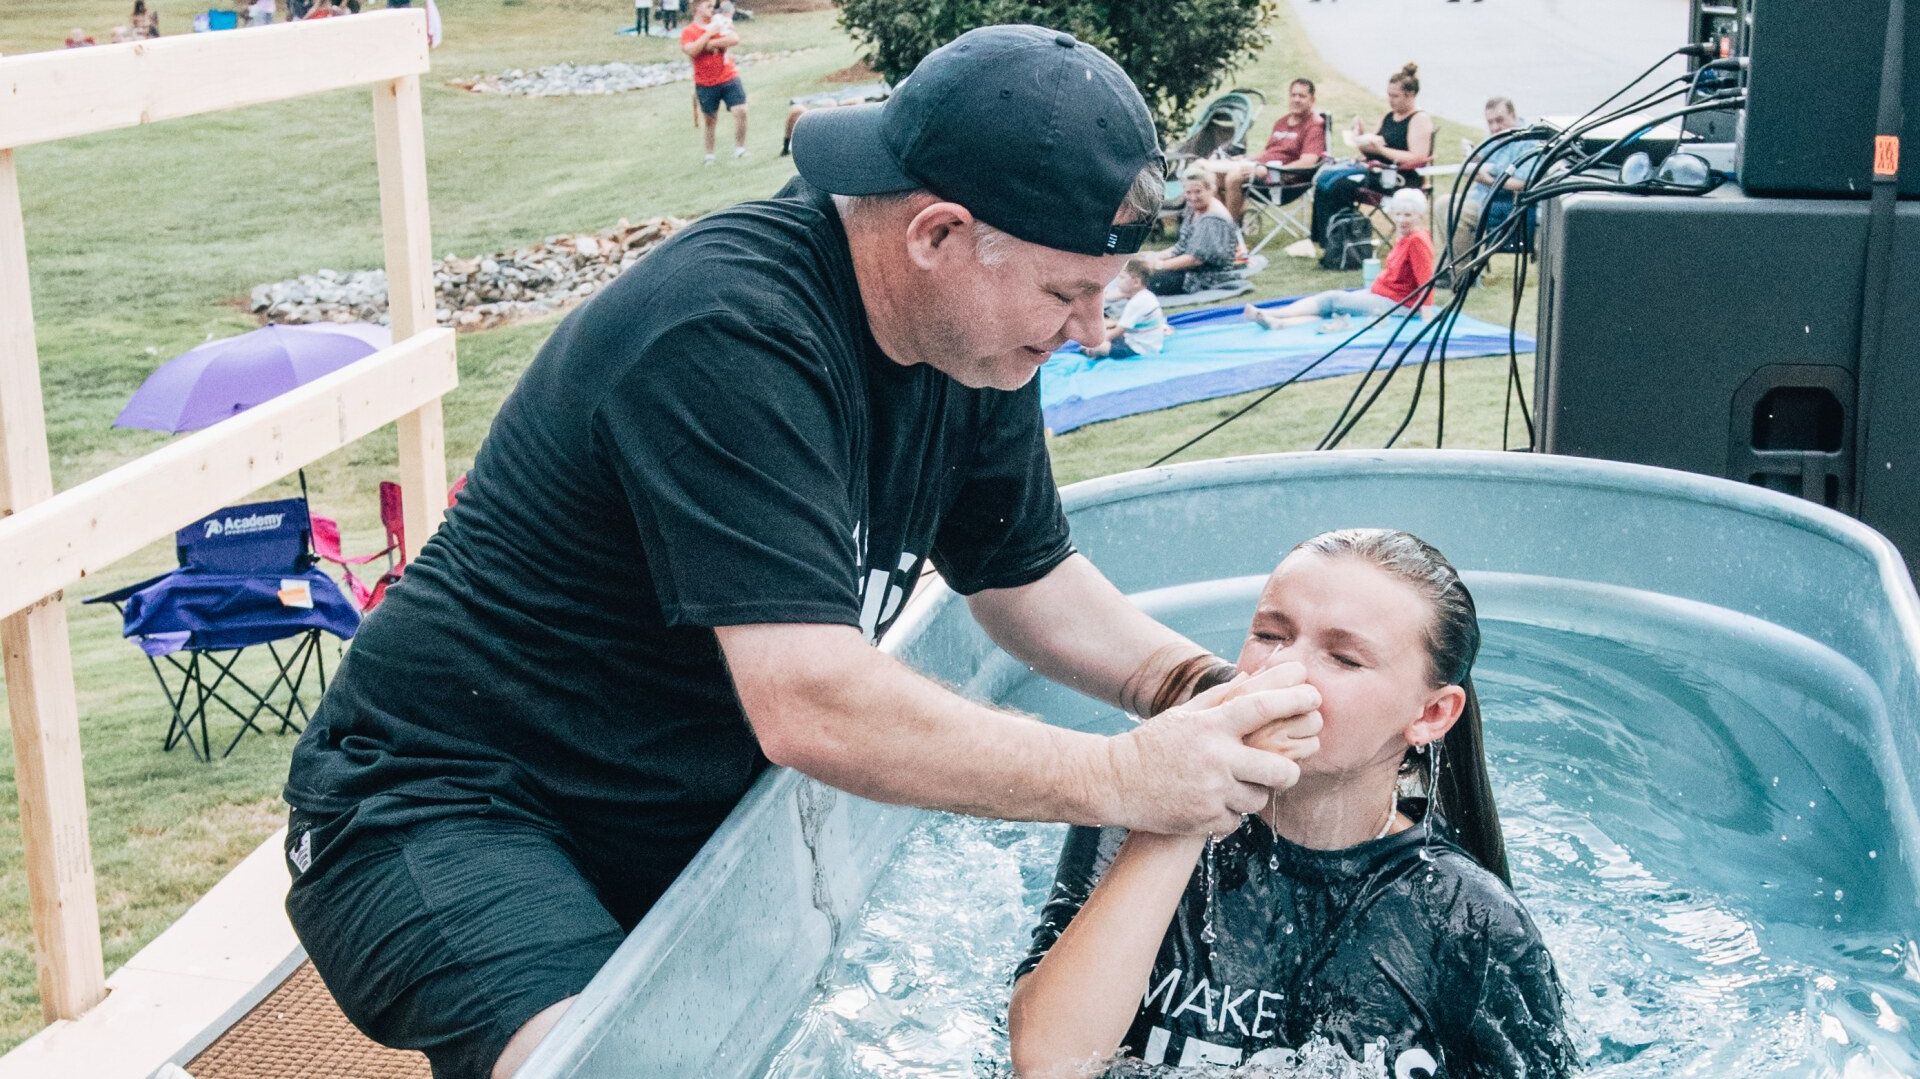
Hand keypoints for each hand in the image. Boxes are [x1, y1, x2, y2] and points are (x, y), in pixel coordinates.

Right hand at [1105, 662, 1322, 835]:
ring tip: (1233, 786)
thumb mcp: (1184, 715)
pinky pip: (1236, 821)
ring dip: (1252, 793)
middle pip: (1279, 770)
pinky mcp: (1204, 820)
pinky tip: (1210, 803)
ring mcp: (1211, 792)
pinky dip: (1228, 815)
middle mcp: (1215, 758)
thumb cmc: (1153, 743)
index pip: (1262, 708)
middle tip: (1284, 769)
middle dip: (1288, 771)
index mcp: (1211, 726)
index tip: (1314, 697)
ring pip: (1259, 798)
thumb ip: (1220, 698)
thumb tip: (1252, 678)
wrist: (1115, 781)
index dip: (1293, 700)